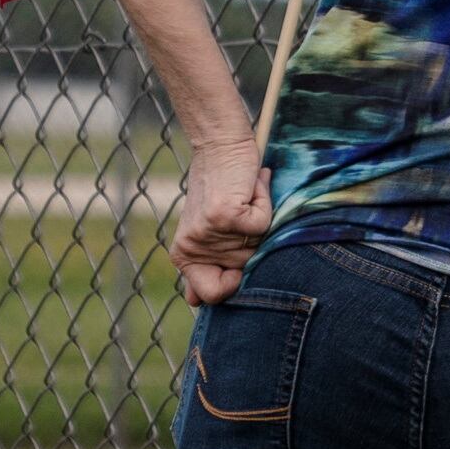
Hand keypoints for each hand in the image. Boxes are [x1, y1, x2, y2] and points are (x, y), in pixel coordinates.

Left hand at [167, 143, 270, 303]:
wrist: (220, 145)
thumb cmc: (220, 189)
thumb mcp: (209, 233)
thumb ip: (206, 268)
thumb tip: (197, 304)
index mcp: (184, 257)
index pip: (209, 296)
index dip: (232, 283)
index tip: (234, 258)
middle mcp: (191, 248)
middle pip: (244, 271)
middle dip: (251, 246)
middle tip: (237, 218)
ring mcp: (207, 233)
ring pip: (258, 247)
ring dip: (259, 222)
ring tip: (242, 201)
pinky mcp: (224, 216)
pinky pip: (264, 224)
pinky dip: (265, 204)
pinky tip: (248, 190)